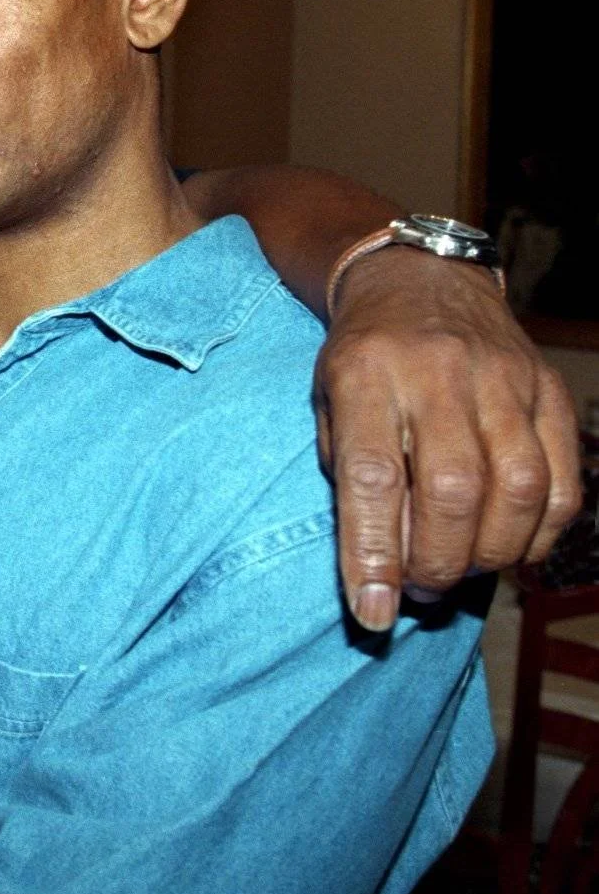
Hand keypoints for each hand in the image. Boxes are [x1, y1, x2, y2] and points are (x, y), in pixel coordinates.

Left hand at [314, 248, 582, 630]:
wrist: (419, 281)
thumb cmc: (363, 360)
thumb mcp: (329, 404)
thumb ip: (351, 480)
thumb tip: (383, 572)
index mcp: (365, 374)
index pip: (371, 477)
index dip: (373, 554)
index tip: (371, 613)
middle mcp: (438, 373)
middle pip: (453, 490)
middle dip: (438, 560)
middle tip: (420, 588)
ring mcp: (503, 378)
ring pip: (519, 489)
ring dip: (492, 553)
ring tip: (462, 569)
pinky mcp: (549, 389)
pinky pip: (563, 479)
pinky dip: (542, 532)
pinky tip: (511, 546)